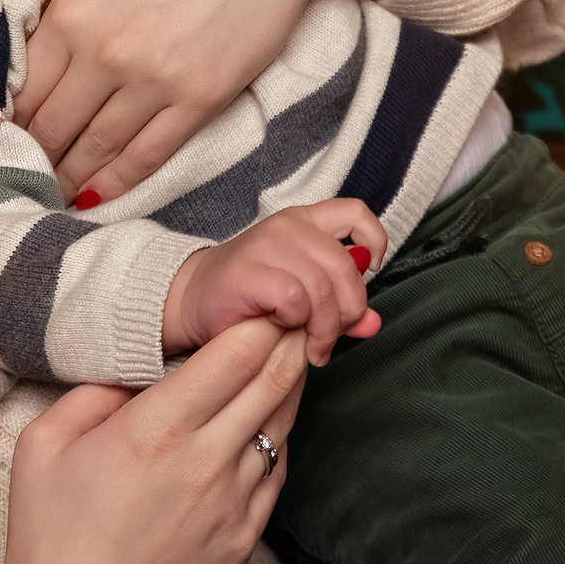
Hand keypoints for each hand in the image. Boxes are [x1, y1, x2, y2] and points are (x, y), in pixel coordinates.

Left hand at [0, 0, 400, 204]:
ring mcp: (154, 83)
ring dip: (64, 172)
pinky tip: (95, 195)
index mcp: (71, 11)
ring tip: (43, 187)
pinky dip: (117, 181)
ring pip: (93, 148)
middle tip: (8, 165)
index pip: (19, 83)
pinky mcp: (199, 101)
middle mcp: (105, 55)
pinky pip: (146, 155)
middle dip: (25, 148)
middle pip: (49, 124)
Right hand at [0, 320, 309, 563]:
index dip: (259, 316)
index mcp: (155, 429)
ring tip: (286, 355)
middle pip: (275, 380)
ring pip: (285, 425)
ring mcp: (233, 505)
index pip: (235, 352)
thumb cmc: (47, 537)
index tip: (260, 296)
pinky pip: (278, 473)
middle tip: (292, 311)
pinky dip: (279, 437)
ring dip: (290, 384)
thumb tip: (137, 364)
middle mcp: (206, 462)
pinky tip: (266, 421)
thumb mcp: (43, 443)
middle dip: (289, 337)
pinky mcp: (244, 539)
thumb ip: (95, 391)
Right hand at [165, 200, 386, 362]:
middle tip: (330, 340)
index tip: (368, 276)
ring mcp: (267, 244)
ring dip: (324, 329)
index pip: (356, 214)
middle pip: (347, 268)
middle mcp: (289, 226)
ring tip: (312, 349)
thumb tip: (373, 324)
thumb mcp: (304, 299)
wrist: (191, 302)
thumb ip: (340, 308)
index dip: (373, 243)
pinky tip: (284, 332)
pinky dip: (298, 323)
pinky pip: (296, 299)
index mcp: (305, 223)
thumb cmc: (248, 300)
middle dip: (348, 313)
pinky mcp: (250, 270)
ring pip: (324, 289)